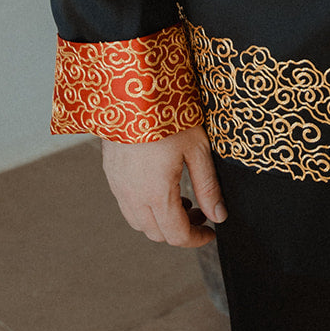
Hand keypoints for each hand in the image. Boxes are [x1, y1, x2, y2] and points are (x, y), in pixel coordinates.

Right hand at [101, 125, 225, 247]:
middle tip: (200, 212)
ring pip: (139, 222)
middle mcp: (133, 196)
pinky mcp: (111, 174)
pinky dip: (145, 207)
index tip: (210, 232)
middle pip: (157, 233)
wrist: (132, 91)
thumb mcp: (197, 149)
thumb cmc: (167, 114)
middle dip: (180, 230)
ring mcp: (118, 186)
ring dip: (161, 221)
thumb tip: (218, 215)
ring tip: (181, 199)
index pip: (176, 235)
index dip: (196, 239)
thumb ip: (208, 186)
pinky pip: (127, 204)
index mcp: (156, 194)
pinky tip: (159, 187)